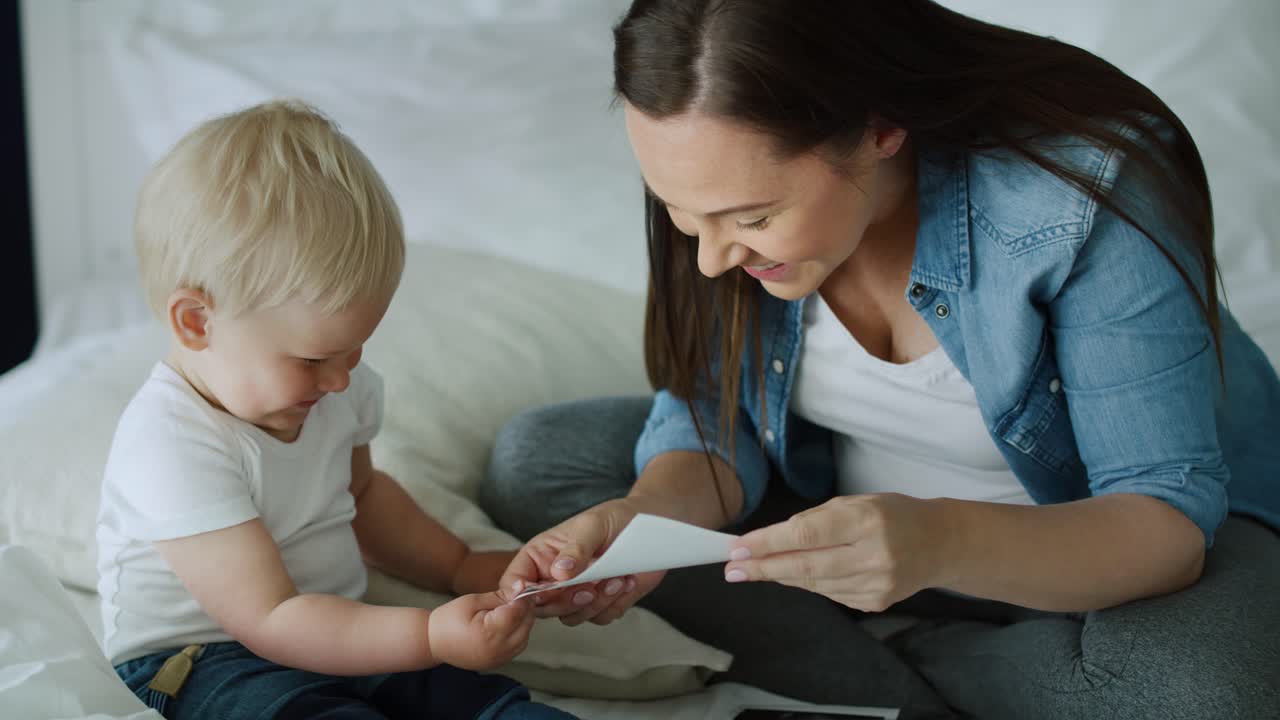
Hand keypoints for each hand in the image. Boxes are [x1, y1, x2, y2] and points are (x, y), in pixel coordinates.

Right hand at [426, 591, 534, 669]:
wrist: (433, 643)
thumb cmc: (449, 619)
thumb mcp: (473, 601)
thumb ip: (499, 596)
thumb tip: (521, 587)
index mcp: (490, 633)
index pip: (518, 611)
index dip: (523, 596)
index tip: (522, 585)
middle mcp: (498, 649)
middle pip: (525, 625)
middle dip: (525, 608)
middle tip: (517, 595)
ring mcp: (499, 659)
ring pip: (525, 637)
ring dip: (524, 621)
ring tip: (511, 608)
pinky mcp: (498, 663)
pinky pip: (518, 647)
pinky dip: (519, 633)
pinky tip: (508, 623)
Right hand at [500, 498, 664, 625]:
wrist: (649, 529)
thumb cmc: (614, 518)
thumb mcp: (592, 526)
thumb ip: (575, 549)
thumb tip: (559, 573)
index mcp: (540, 556)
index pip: (516, 581)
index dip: (518, 594)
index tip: (538, 593)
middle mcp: (554, 579)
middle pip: (542, 607)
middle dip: (566, 601)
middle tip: (589, 588)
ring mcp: (576, 594)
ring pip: (572, 617)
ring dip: (595, 603)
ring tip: (617, 579)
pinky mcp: (600, 604)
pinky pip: (600, 617)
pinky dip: (615, 603)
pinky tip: (627, 582)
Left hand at [723, 493, 948, 611]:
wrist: (940, 544)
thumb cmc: (893, 514)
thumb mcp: (857, 502)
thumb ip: (815, 519)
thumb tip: (770, 540)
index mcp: (867, 521)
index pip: (806, 534)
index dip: (768, 543)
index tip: (738, 549)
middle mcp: (873, 556)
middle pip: (805, 566)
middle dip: (763, 568)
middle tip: (732, 570)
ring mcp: (875, 585)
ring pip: (812, 583)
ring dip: (781, 576)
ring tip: (757, 569)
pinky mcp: (875, 603)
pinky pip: (828, 593)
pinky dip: (808, 582)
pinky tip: (797, 573)